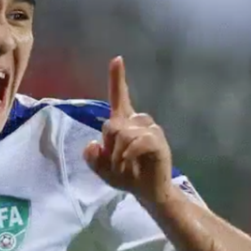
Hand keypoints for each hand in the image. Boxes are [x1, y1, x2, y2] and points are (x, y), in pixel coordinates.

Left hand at [83, 56, 174, 204]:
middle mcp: (138, 122)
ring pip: (124, 133)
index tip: (116, 59)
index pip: (119, 97)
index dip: (117, 78)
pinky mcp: (158, 141)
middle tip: (116, 162)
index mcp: (123, 123)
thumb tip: (92, 144)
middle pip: (113, 124)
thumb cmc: (126, 176)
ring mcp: (150, 130)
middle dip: (109, 146)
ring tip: (124, 165)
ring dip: (118, 153)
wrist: (147, 191)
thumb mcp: (101, 169)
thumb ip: (92, 157)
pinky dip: (128, 155)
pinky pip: (138, 141)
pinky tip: (130, 163)